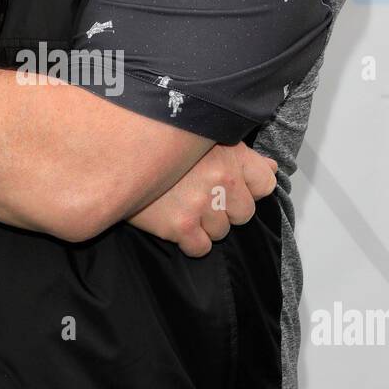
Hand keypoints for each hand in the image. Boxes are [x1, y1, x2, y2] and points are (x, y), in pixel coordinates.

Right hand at [127, 141, 277, 255]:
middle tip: (200, 198)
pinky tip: (176, 224)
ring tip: (182, 206)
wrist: (116, 157)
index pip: (265, 183)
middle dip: (225, 210)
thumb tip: (272, 168)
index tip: (230, 188)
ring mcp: (201, 204)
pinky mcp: (180, 226)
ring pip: (221, 232)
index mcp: (229, 153)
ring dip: (205, 225)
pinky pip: (201, 248)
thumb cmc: (161, 146)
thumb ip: (243, 157)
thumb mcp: (205, 140)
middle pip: (244, 214)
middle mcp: (220, 178)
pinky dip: (191, 242)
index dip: (249, 189)